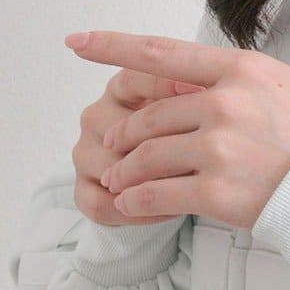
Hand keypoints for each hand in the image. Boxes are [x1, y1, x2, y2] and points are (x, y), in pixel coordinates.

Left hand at [64, 29, 289, 228]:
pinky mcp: (218, 191)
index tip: (76, 42)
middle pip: (149, 116)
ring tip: (120, 180)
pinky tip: (132, 204)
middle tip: (115, 148)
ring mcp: (220, 147)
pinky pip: (157, 193)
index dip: (111, 45)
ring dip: (126, 171)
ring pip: (146, 156)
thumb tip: (186, 86)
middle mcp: (225, 102)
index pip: (160, 52)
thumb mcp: (280, 85)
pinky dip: (137, 200)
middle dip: (125, 135)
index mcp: (239, 69)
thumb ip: (229, 83)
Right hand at [69, 55, 210, 226]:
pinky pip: (101, 203)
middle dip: (163, 147)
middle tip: (204, 155)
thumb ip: (198, 97)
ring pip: (111, 169)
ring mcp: (86, 152)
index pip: (134, 78)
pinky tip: (171, 209)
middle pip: (120, 129)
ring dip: (153, 183)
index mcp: (122, 87)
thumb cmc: (192, 136)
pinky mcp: (83, 189)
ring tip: (194, 186)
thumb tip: (205, 89)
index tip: (198, 91)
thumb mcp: (199, 109)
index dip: (165, 85)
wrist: (181, 177)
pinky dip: (137, 210)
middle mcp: (98, 116)